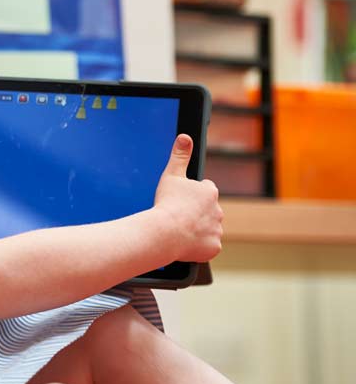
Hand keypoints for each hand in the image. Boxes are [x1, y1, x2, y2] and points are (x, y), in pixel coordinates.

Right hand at [153, 134, 223, 262]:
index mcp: (210, 192)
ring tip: (179, 231)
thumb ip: (180, 156)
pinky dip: (198, 246)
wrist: (165, 232)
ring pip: (208, 228)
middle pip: (207, 211)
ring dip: (197, 230)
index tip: (180, 201)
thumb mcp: (171, 175)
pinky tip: (185, 244)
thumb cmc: (167, 203)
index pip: (204, 191)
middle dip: (195, 214)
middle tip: (177, 217)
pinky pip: (208, 246)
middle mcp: (218, 210)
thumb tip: (185, 137)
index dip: (191, 196)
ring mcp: (217, 230)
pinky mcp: (214, 247)